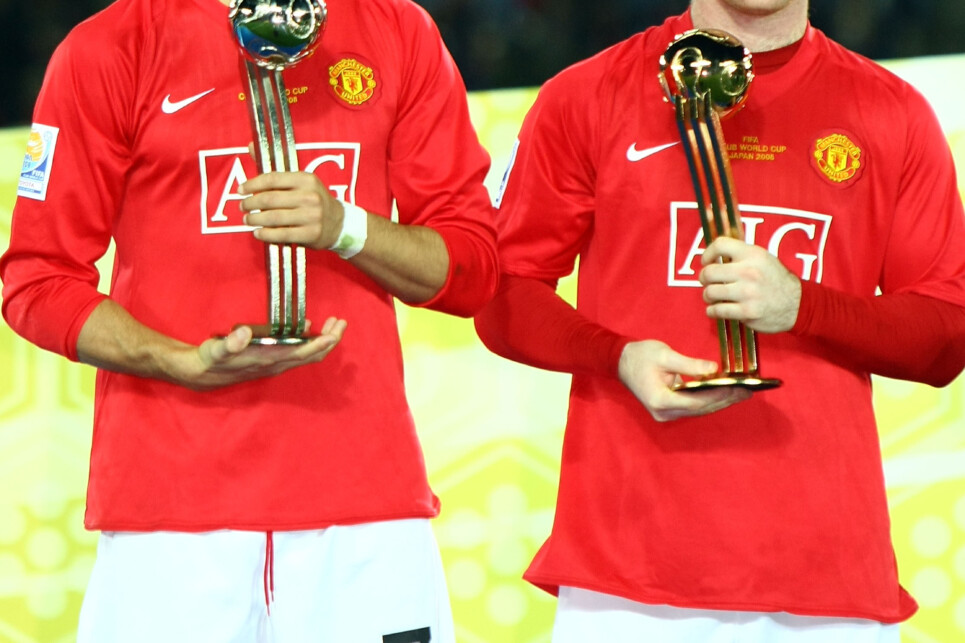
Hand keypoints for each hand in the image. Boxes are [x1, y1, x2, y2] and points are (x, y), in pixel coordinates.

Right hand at [173, 317, 347, 390]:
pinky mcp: (271, 359)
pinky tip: (309, 326)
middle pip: (313, 355)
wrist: (202, 374)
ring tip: (333, 322)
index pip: (304, 353)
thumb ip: (231, 342)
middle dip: (330, 339)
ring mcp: (276, 363)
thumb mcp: (217, 349)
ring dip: (322, 339)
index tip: (335, 331)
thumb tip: (243, 333)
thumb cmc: (211, 359)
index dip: (322, 343)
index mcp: (270, 360)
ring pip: (307, 354)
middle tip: (341, 321)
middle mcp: (278, 364)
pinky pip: (297, 351)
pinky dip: (308, 340)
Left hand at [240, 172, 345, 249]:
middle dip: (251, 203)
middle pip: (270, 199)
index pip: (272, 179)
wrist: (339, 223)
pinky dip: (266, 235)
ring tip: (248, 219)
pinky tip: (258, 233)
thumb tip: (250, 146)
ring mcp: (312, 216)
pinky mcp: (311, 234)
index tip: (241, 190)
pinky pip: (282, 234)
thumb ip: (275, 170)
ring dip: (255, 219)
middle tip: (242, 207)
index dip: (252, 184)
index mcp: (306, 179)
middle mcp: (310, 196)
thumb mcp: (300, 181)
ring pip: (273, 218)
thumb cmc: (313, 200)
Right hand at [618, 340, 749, 421]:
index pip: (697, 400)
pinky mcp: (668, 410)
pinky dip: (709, 400)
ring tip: (741, 393)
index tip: (738, 387)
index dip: (719, 394)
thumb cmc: (640, 356)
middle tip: (747, 392)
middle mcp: (664, 412)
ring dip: (720, 402)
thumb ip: (690, 364)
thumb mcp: (665, 355)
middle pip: (701, 409)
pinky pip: (693, 407)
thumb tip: (714, 370)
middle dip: (725, 400)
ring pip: (699, 410)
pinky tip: (724, 393)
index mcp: (660, 400)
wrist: (620, 361)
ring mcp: (666, 413)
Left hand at [699, 236, 801, 332]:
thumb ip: (741, 255)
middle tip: (707, 282)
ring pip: (710, 292)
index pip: (720, 244)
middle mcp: (749, 271)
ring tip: (713, 297)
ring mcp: (748, 292)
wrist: (798, 304)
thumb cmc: (775, 280)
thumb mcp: (763, 259)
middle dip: (703, 279)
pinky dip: (712, 311)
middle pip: (709, 272)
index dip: (707, 253)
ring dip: (707, 296)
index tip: (705, 261)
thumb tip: (713, 255)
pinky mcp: (747, 311)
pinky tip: (716, 309)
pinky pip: (717, 310)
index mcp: (753, 254)